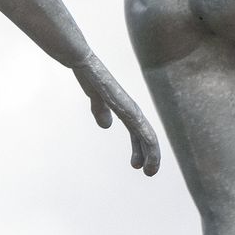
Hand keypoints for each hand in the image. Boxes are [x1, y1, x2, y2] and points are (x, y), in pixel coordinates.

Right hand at [72, 53, 160, 175]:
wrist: (83, 61)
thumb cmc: (89, 75)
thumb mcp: (96, 98)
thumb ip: (101, 110)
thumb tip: (107, 125)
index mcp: (124, 109)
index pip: (138, 133)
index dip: (141, 149)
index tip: (139, 166)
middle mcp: (130, 108)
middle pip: (145, 135)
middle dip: (150, 155)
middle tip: (149, 173)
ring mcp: (128, 106)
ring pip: (145, 133)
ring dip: (151, 152)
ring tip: (150, 170)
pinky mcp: (123, 104)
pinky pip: (138, 125)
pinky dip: (145, 138)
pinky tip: (149, 149)